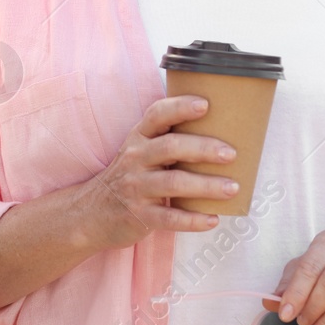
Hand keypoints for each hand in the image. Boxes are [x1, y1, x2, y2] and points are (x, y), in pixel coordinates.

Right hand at [79, 95, 240, 251]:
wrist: (92, 213)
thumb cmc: (131, 176)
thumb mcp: (141, 151)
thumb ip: (169, 140)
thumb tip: (221, 131)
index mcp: (139, 137)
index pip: (157, 115)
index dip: (180, 107)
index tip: (205, 105)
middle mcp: (136, 158)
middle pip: (171, 147)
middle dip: (204, 148)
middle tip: (231, 154)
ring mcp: (136, 187)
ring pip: (174, 183)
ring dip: (206, 186)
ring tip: (232, 188)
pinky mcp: (139, 215)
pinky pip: (170, 218)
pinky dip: (193, 220)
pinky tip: (213, 219)